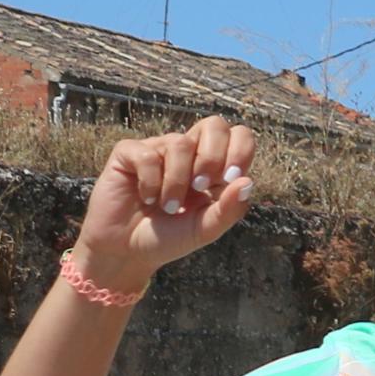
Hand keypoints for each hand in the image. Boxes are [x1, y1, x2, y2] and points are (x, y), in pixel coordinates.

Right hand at [74, 117, 259, 287]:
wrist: (127, 251)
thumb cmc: (168, 238)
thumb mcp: (205, 229)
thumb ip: (229, 209)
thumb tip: (248, 182)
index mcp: (214, 169)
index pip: (239, 136)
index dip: (240, 151)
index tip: (229, 178)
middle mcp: (189, 154)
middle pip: (214, 124)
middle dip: (212, 156)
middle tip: (201, 186)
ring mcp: (158, 150)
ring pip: (180, 143)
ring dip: (177, 181)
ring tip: (168, 206)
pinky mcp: (129, 153)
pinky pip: (147, 154)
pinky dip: (150, 181)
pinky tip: (147, 198)